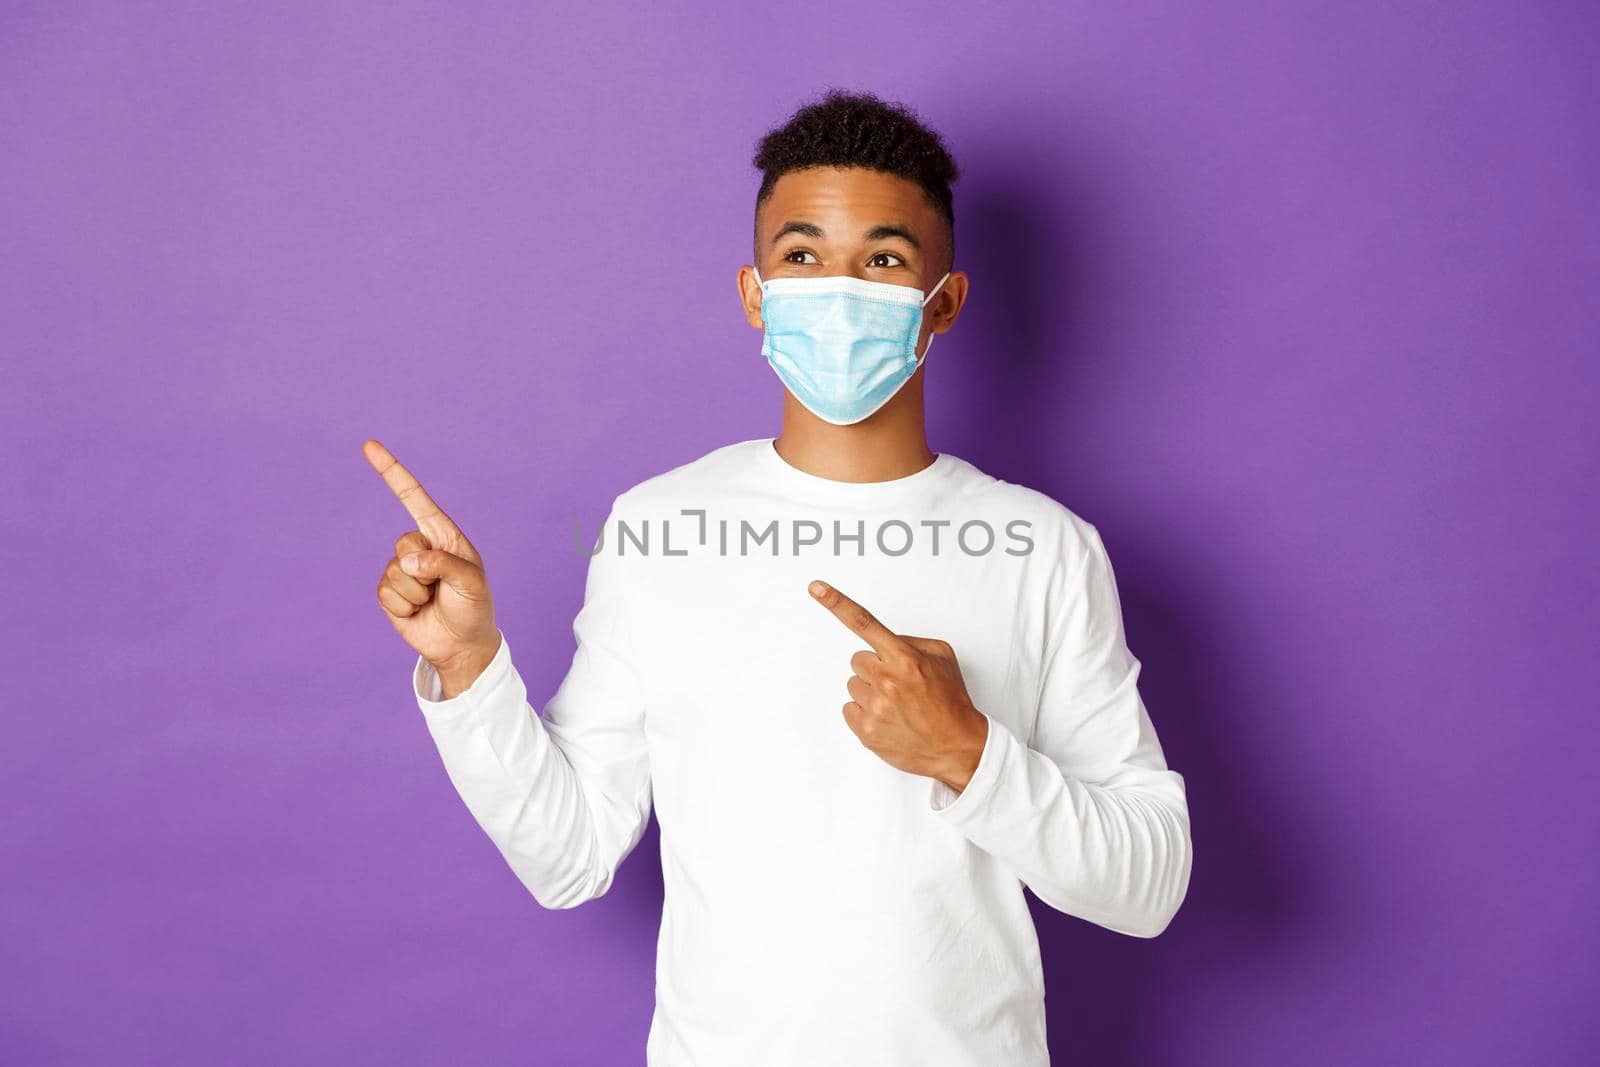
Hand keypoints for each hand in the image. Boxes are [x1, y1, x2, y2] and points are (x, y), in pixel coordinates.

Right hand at [364, 439, 498, 694]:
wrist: (461, 645)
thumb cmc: (473, 608)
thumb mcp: (470, 582)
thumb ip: (443, 565)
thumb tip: (407, 562)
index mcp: (444, 535)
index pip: (414, 499)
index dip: (392, 472)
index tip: (370, 446)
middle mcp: (421, 548)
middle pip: (403, 544)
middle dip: (423, 570)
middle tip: (442, 588)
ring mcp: (404, 570)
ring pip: (395, 572)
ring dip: (416, 593)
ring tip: (433, 602)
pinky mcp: (390, 592)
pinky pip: (385, 593)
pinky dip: (403, 607)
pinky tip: (418, 612)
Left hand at [809, 580, 989, 792]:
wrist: (958, 747)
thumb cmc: (950, 701)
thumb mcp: (942, 658)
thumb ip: (911, 642)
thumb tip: (885, 641)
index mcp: (904, 658)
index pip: (864, 623)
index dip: (837, 603)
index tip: (816, 588)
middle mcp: (887, 680)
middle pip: (858, 660)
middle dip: (875, 669)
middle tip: (899, 686)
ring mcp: (875, 707)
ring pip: (853, 685)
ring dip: (870, 692)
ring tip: (897, 705)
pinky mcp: (866, 731)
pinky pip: (849, 709)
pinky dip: (865, 713)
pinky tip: (888, 719)